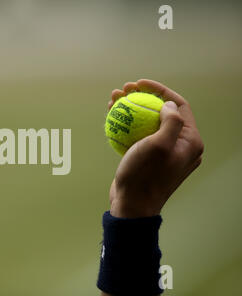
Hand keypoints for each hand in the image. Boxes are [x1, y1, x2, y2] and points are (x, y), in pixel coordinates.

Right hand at [107, 79, 203, 217]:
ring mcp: (163, 152)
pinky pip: (138, 135)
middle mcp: (180, 146)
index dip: (159, 90)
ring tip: (113, 100)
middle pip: (161, 112)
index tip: (139, 83)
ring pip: (147, 122)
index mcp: (190, 142)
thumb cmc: (145, 176)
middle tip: (123, 90)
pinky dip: (126, 125)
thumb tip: (169, 105)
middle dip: (141, 96)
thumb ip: (171, 122)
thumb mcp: (160, 146)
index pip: (179, 106)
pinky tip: (111, 116)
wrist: (132, 205)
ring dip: (131, 108)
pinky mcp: (148, 158)